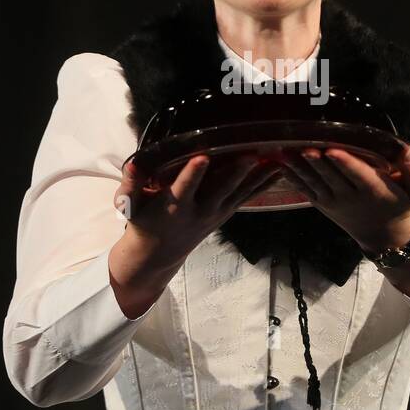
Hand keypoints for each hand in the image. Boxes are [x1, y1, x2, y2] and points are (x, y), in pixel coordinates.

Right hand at [113, 153, 281, 268]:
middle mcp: (198, 211)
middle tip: (251, 155)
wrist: (158, 255)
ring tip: (276, 159)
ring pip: (239, 192)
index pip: (184, 187)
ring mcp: (215, 213)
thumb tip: (131, 163)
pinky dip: (262, 184)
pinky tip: (279, 171)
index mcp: (174, 206)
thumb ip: (131, 184)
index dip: (193, 173)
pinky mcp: (224, 213)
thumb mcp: (131, 206)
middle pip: (220, 189)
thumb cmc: (143, 222)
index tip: (201, 158)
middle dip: (235, 172)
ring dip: (257, 177)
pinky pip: (246, 197)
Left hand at [277, 144, 409, 254]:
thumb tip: (407, 147)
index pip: (359, 175)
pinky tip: (282, 166)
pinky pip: (307, 192)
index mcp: (376, 190)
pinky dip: (295, 179)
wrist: (387, 238)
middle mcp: (352, 198)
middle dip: (317, 162)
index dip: (345, 163)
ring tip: (286, 153)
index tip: (332, 150)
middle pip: (332, 177)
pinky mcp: (325, 206)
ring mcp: (335, 203)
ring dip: (301, 168)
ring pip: (316, 184)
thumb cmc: (401, 205)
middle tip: (303, 146)